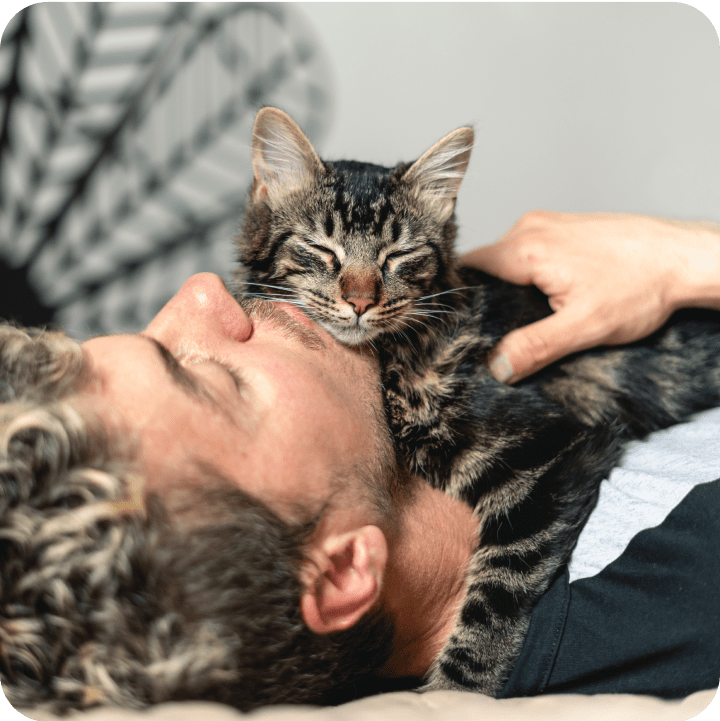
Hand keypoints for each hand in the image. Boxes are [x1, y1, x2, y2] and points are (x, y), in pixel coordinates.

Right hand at [462, 211, 719, 382]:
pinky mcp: (562, 228)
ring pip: (506, 260)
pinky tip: (550, 297)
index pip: (468, 270)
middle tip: (502, 329)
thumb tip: (497, 366)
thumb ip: (535, 346)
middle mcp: (531, 228)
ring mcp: (548, 224)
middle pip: (485, 266)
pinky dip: (528, 276)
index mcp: (527, 248)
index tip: (464, 325)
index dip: (462, 299)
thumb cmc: (643, 285)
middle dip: (488, 298)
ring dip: (510, 288)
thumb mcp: (585, 327)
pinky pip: (527, 252)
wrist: (685, 259)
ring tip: (532, 314)